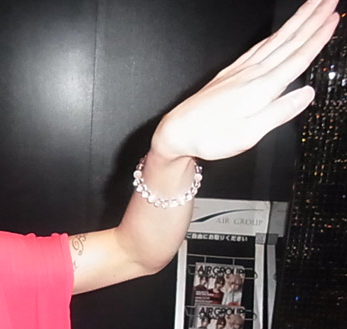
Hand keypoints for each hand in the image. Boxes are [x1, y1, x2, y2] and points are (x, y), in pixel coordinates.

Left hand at [151, 0, 339, 161]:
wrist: (177, 132)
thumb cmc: (209, 137)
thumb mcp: (248, 134)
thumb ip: (279, 112)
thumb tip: (306, 94)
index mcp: (261, 89)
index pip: (298, 57)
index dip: (318, 37)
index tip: (334, 18)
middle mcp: (251, 74)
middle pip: (289, 41)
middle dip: (312, 18)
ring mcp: (239, 72)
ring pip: (275, 41)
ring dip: (296, 22)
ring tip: (312, 6)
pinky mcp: (230, 74)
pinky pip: (258, 49)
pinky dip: (274, 36)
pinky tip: (279, 33)